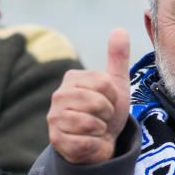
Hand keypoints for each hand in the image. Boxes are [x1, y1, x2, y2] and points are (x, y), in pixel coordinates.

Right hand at [47, 28, 131, 164]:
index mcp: (72, 78)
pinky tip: (89, 142)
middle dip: (107, 115)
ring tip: (95, 129)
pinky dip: (94, 145)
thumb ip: (117, 58)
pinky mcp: (56, 140)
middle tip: (102, 118)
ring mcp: (54, 118)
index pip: (105, 84)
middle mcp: (59, 95)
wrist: (98, 143)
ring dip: (101, 130)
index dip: (114, 98)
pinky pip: (86, 141)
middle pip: (98, 103)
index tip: (108, 103)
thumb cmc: (106, 113)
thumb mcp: (115, 85)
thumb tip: (119, 29)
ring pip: (91, 122)